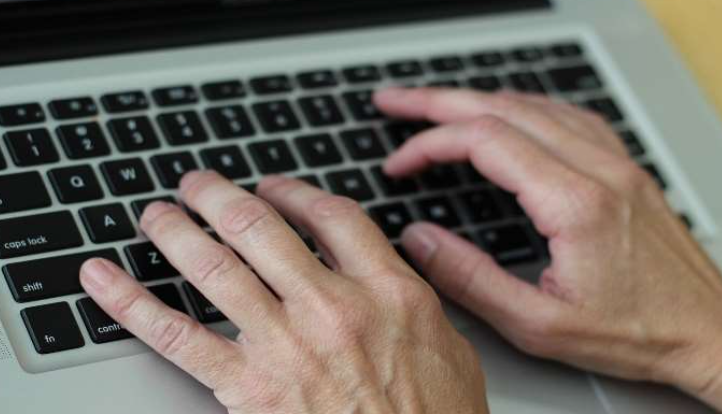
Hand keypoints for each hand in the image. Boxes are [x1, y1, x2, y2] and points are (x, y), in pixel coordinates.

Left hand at [80, 171, 488, 413]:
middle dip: (219, 196)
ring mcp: (285, 345)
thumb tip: (388, 257)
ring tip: (155, 214)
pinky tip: (103, 279)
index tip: (273, 188)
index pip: (329, 216)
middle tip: (198, 185)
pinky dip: (131, 303)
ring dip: (175, 232)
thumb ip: (414, 292)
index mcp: (387, 290)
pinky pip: (176, 337)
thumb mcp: (448, 344)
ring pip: (214, 267)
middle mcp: (331, 307)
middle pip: (260, 227)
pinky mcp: (248, 389)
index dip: (294, 192)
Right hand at [375, 87, 721, 409]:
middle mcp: (598, 169)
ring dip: (477, 99)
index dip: (429, 144)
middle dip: (437, 101)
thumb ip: (470, 279)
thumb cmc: (637, 333)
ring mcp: (616, 162)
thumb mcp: (538, 324)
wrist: (710, 332)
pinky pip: (567, 115)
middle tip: (396, 102)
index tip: (399, 163)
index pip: (485, 142)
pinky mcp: (624, 167)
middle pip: (502, 108)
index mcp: (575, 203)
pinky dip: (522, 107)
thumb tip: (420, 240)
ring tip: (436, 105)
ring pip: (534, 104)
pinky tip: (506, 113)